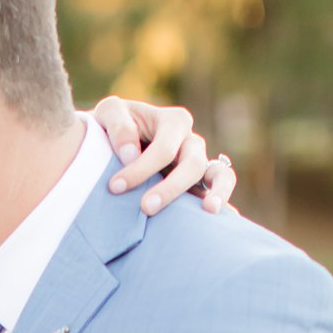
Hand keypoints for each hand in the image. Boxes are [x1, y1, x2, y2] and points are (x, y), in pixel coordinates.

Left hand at [90, 97, 236, 217]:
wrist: (111, 145)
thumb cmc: (111, 128)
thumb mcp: (109, 113)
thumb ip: (119, 126)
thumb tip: (130, 155)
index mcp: (173, 122)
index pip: (165, 148)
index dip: (141, 168)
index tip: (114, 187)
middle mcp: (191, 143)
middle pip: (193, 164)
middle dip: (171, 188)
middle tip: (146, 208)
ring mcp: (200, 164)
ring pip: (220, 175)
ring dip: (217, 192)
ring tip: (209, 210)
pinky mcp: (200, 185)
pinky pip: (221, 189)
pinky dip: (223, 201)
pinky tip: (220, 218)